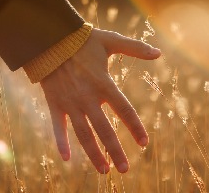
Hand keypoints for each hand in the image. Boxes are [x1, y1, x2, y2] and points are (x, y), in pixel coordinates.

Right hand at [40, 28, 160, 173]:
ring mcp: (70, 103)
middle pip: (104, 130)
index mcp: (103, 83)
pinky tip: (68, 158)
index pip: (124, 110)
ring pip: (83, 134)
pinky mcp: (55, 103)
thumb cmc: (83, 40)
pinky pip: (57, 127)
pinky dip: (61, 142)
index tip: (144, 143)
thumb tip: (159, 53)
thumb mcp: (110, 41)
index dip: (135, 127)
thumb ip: (135, 48)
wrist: (50, 38)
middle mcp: (87, 97)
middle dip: (115, 151)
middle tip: (124, 169)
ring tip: (104, 170)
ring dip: (94, 154)